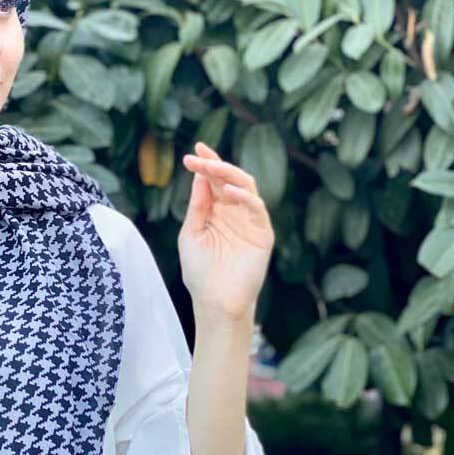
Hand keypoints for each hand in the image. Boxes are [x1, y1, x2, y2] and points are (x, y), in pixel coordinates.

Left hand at [178, 141, 273, 322]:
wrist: (215, 301)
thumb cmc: (199, 271)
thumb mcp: (191, 233)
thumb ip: (198, 206)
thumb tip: (200, 176)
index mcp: (216, 212)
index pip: (213, 182)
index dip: (206, 165)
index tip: (193, 153)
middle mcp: (234, 213)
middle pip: (229, 180)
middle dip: (214, 165)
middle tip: (199, 156)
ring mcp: (250, 221)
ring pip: (246, 187)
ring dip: (229, 174)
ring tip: (211, 167)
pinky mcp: (263, 233)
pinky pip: (257, 208)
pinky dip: (244, 197)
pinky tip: (228, 192)